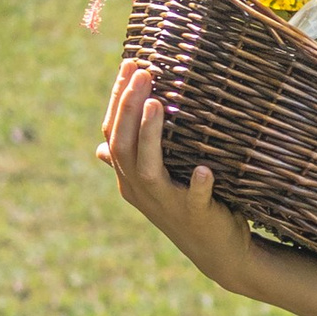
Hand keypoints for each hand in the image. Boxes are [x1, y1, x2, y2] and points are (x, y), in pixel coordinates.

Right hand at [96, 57, 255, 292]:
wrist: (218, 251)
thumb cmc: (188, 208)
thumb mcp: (156, 184)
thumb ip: (131, 163)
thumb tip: (98, 148)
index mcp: (129, 178)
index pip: (113, 133)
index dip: (117, 99)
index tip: (129, 64)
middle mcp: (140, 190)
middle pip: (123, 145)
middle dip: (128, 107)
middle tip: (142, 71)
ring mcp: (166, 204)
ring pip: (148, 169)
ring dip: (150, 136)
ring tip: (156, 104)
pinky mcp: (195, 215)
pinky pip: (193, 199)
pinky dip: (197, 185)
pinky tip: (204, 169)